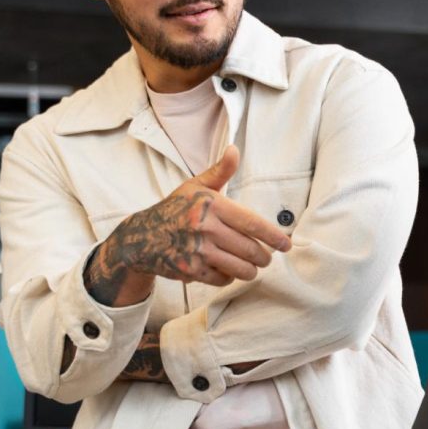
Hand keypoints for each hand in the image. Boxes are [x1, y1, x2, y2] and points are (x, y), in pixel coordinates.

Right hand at [85, 145, 291, 305]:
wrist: (141, 237)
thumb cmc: (175, 209)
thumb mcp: (195, 186)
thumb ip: (220, 172)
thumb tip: (234, 150)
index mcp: (211, 205)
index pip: (252, 223)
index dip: (273, 236)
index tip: (286, 244)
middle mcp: (204, 227)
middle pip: (250, 249)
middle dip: (264, 257)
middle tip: (267, 258)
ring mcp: (196, 250)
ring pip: (239, 268)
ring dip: (251, 270)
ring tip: (252, 266)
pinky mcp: (190, 270)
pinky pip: (222, 279)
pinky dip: (228, 277)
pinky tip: (228, 270)